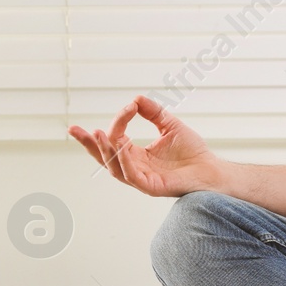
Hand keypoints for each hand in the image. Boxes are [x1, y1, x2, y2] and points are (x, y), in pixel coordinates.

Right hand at [67, 94, 221, 197]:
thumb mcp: (169, 125)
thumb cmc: (192, 152)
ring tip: (97, 134)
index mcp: (136, 155)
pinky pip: (131, 175)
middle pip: (104, 157)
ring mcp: (141, 179)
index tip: (128, 107)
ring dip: (105, 150)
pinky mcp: (150, 187)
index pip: (116, 138)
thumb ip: (153, 112)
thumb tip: (135, 99)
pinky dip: (124, 161)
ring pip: (114, 167)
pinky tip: (121, 146)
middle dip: (88, 144)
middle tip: (74, 129)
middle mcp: (134, 168)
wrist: (211, 170)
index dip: (118, 122)